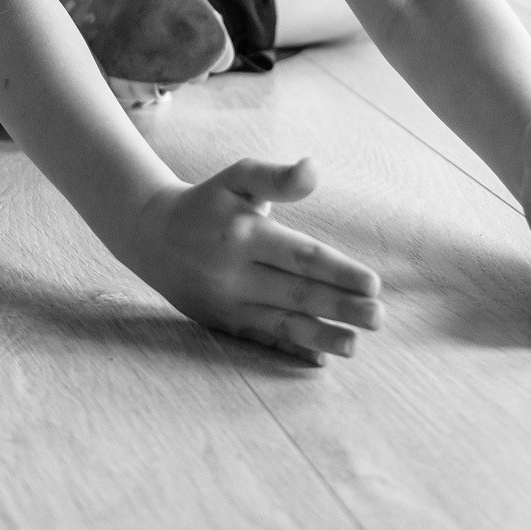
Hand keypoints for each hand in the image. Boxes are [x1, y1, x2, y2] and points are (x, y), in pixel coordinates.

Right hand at [132, 156, 382, 361]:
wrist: (152, 235)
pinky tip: (318, 360)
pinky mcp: (221, 323)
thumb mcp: (237, 178)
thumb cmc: (207, 202)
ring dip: (319, 337)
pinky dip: (288, 351)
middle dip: (339, 307)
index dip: (337, 272)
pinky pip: (259, 340)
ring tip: (354, 346)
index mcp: (245, 235)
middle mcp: (236, 272)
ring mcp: (227, 303)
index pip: (300, 257)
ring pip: (280, 324)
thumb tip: (313, 169)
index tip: (372, 284)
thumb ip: (276, 178)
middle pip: (296, 293)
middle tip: (378, 318)